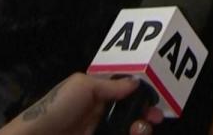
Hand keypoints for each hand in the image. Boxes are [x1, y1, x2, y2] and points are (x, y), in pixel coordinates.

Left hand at [0, 73, 163, 134]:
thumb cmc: (56, 108)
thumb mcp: (81, 86)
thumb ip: (110, 84)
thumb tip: (136, 83)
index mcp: (96, 91)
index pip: (124, 87)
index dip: (142, 90)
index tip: (156, 95)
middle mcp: (101, 110)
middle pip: (132, 109)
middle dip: (146, 111)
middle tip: (155, 117)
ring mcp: (100, 129)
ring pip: (130, 127)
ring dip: (141, 127)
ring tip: (139, 129)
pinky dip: (132, 134)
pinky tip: (134, 133)